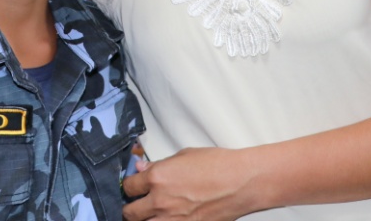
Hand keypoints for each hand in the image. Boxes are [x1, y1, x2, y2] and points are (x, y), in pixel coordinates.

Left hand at [121, 147, 259, 220]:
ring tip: (150, 215)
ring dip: (144, 220)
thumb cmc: (218, 165)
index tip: (132, 187)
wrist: (242, 183)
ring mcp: (173, 220)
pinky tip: (167, 219)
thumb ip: (159, 164)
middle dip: (131, 208)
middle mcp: (160, 201)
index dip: (129, 186)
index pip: (128, 186)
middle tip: (137, 204)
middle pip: (129, 212)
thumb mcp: (184, 156)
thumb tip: (142, 167)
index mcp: (157, 178)